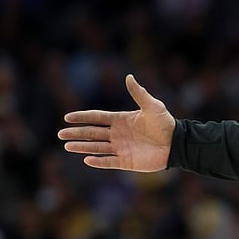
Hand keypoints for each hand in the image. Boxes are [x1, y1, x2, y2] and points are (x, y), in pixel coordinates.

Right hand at [57, 74, 175, 171]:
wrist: (177, 143)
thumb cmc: (165, 123)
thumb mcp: (152, 106)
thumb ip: (139, 93)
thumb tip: (129, 76)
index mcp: (121, 120)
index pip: (97, 118)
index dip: (82, 117)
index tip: (67, 118)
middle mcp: (118, 134)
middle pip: (92, 133)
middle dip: (77, 133)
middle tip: (61, 134)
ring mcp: (121, 148)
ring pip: (97, 147)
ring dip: (82, 147)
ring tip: (67, 146)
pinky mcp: (127, 161)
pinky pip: (109, 162)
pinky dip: (99, 161)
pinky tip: (87, 160)